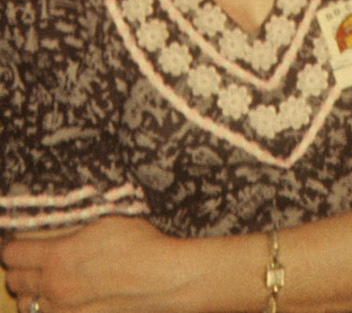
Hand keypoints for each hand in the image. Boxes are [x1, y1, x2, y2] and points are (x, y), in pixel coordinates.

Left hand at [1, 217, 195, 312]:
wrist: (166, 279)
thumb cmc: (143, 245)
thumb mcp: (107, 219)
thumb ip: (73, 221)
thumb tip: (51, 217)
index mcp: (58, 255)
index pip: (12, 253)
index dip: (15, 244)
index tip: (23, 241)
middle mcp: (54, 285)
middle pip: (14, 279)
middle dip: (21, 267)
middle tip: (35, 258)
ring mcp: (63, 308)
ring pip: (25, 303)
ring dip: (32, 291)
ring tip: (46, 281)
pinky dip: (47, 307)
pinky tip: (62, 298)